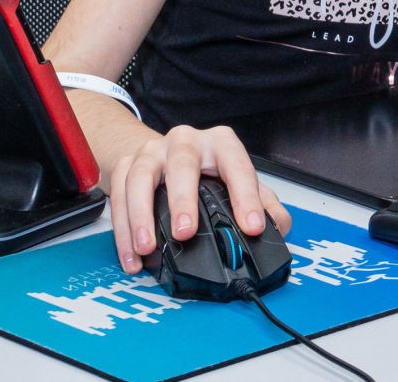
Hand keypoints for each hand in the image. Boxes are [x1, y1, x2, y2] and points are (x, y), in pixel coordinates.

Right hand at [108, 123, 291, 273]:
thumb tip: (279, 227)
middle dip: (183, 199)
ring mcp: (152, 152)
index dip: (246, 196)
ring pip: (141, 177)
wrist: (163, 152)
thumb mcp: (236, 179)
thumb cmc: (205, 169)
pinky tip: (132, 256)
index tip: (251, 226)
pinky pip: (118, 194)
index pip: (237, 166)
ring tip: (147, 248)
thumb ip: (263, 202)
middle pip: (182, 163)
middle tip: (185, 233)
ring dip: (141, 215)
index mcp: (220, 144)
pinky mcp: (126, 165)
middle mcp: (185, 141)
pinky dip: (122, 229)